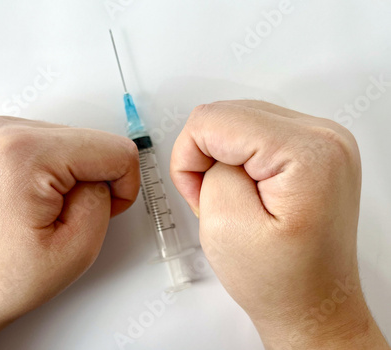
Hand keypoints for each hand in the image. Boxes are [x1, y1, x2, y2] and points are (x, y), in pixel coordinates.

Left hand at [0, 117, 138, 348]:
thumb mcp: (77, 249)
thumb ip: (104, 197)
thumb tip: (102, 174)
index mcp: (22, 154)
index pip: (113, 148)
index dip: (123, 184)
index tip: (107, 208)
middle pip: (86, 140)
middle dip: (88, 179)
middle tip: (62, 215)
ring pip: (61, 139)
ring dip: (62, 173)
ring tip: (35, 208)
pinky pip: (32, 140)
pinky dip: (38, 167)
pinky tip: (20, 195)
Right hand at [170, 101, 389, 348]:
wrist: (313, 303)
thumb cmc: (279, 281)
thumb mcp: (225, 226)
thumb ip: (210, 169)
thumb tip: (209, 143)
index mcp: (308, 153)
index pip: (215, 119)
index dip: (189, 156)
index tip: (198, 195)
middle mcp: (324, 137)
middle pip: (228, 114)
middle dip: (206, 155)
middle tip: (214, 199)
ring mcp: (323, 140)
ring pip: (239, 120)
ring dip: (222, 157)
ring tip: (234, 198)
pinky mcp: (314, 148)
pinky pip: (255, 133)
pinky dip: (238, 158)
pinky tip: (248, 189)